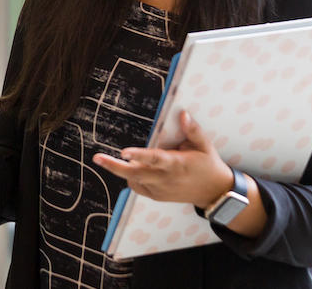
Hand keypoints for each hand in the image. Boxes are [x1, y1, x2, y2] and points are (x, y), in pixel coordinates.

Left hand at [92, 110, 231, 208]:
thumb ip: (193, 130)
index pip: (155, 159)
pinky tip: (131, 168)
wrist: (214, 193)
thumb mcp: (205, 146)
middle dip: (115, 166)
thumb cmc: (208, 165)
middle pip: (136, 174)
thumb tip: (183, 114)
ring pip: (134, 181)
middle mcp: (166, 178)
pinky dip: (131, 178)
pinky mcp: (158, 196)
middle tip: (97, 158)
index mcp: (177, 164)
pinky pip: (138, 187)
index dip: (139, 156)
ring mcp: (161, 190)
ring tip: (107, 159)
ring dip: (121, 170)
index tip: (124, 152)